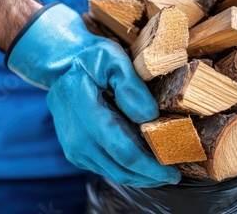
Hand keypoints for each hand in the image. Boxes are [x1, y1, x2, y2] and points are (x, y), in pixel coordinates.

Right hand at [5, 3, 180, 186]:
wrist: (63, 67)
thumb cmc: (93, 60)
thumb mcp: (114, 59)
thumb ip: (131, 86)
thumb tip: (149, 117)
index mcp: (82, 105)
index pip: (119, 146)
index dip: (148, 164)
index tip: (172, 170)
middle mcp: (73, 131)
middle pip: (117, 166)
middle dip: (148, 176)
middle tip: (173, 175)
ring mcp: (72, 145)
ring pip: (111, 172)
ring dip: (139, 177)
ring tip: (162, 172)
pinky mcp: (75, 151)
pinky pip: (105, 168)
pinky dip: (126, 170)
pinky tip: (143, 165)